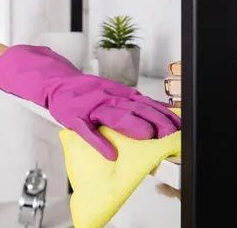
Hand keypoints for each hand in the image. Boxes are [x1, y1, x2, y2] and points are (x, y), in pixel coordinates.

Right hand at [0, 45, 180, 160]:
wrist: (56, 83)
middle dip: (154, 119)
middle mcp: (108, 97)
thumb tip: (161, 112)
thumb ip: (132, 103)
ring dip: (132, 125)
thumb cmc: (87, 92)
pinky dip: (100, 142)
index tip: (179, 124)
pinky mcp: (75, 118)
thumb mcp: (112, 92)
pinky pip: (88, 131)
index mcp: (119, 92)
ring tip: (148, 137)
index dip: (163, 113)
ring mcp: (91, 107)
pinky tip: (111, 154)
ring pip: (113, 116)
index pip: (145, 101)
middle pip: (134, 107)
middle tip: (171, 133)